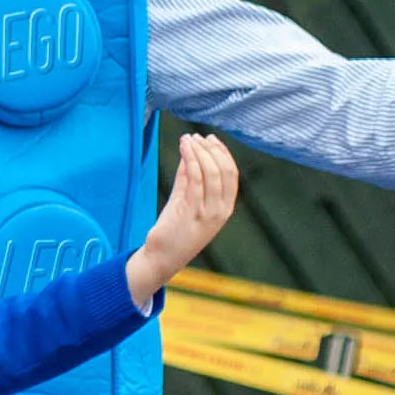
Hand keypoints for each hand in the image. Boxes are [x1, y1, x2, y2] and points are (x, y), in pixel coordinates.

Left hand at [125, 133, 238, 306]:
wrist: (162, 258)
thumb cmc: (174, 230)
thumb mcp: (185, 201)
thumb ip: (188, 179)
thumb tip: (188, 152)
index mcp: (224, 208)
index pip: (232, 175)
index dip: (223, 153)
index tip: (210, 138)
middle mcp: (220, 210)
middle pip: (224, 171)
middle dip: (212, 149)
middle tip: (197, 136)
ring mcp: (207, 212)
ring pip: (210, 173)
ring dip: (199, 151)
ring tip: (187, 138)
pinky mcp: (190, 211)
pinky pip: (194, 179)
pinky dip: (190, 159)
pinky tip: (184, 148)